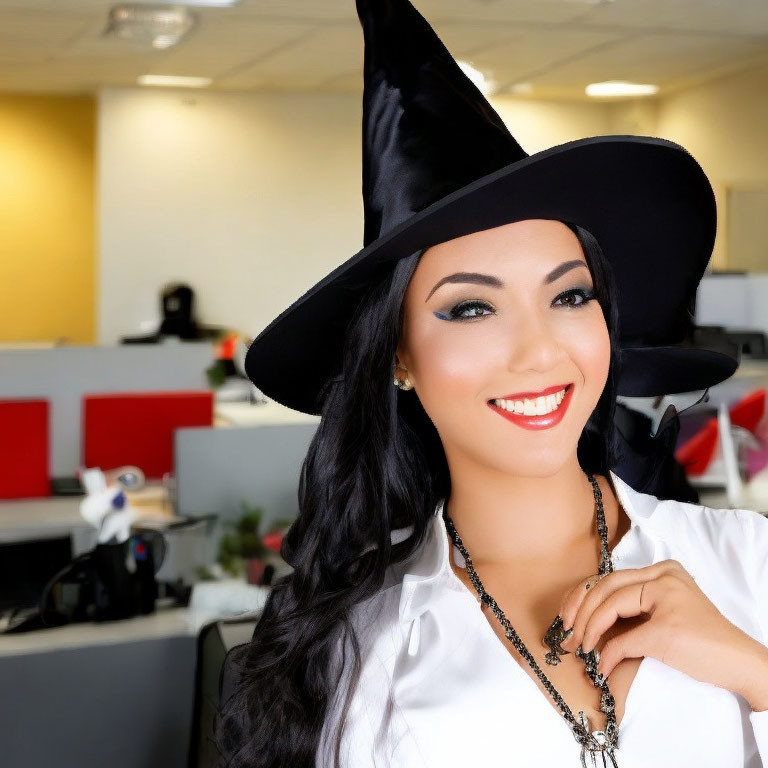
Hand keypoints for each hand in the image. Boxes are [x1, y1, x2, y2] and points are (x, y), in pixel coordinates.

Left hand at [557, 560, 767, 710]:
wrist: (741, 663)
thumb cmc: (702, 642)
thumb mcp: (662, 614)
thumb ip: (632, 608)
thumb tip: (587, 619)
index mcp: (662, 570)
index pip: (609, 576)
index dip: (581, 597)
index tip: (566, 618)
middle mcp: (664, 576)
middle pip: (604, 586)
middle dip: (578, 611)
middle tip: (568, 634)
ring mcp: (666, 599)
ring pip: (608, 605)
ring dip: (588, 629)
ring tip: (582, 648)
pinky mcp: (666, 629)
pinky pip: (622, 640)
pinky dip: (608, 655)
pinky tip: (603, 667)